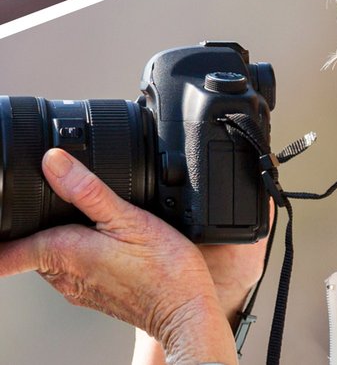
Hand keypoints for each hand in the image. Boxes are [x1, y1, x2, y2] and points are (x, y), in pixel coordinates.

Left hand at [0, 148, 238, 364]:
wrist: (183, 311)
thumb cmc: (163, 269)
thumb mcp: (129, 218)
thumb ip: (88, 190)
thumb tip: (54, 162)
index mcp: (63, 253)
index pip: (6, 255)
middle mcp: (62, 275)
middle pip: (29, 248)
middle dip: (31, 226)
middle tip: (46, 199)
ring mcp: (76, 287)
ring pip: (50, 257)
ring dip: (55, 237)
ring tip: (81, 215)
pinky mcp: (92, 293)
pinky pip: (70, 267)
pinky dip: (76, 249)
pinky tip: (104, 238)